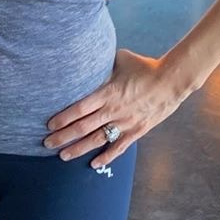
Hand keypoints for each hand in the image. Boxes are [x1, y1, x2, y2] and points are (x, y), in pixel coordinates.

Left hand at [44, 49, 190, 166]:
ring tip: (62, 155)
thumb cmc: (145, 67)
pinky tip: (93, 164)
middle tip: (47, 143)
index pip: (79, 108)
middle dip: (62, 137)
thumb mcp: (121, 59)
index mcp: (107, 92)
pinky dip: (105, 157)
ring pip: (96, 140)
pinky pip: (118, 147)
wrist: (172, 80)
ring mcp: (125, 123)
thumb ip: (103, 62)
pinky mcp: (137, 131)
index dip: (62, 118)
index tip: (49, 125)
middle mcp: (113, 110)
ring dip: (78, 149)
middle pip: (82, 127)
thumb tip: (89, 54)